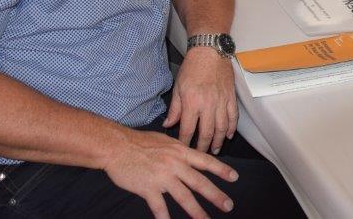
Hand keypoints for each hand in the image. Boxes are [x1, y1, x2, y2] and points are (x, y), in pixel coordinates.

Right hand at [104, 127, 238, 218]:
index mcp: (180, 152)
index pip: (206, 161)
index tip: (235, 178)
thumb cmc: (140, 142)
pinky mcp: (148, 188)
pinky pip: (159, 206)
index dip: (221, 170)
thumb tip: (190, 155)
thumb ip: (180, 150)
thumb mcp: (166, 141)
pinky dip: (165, 217)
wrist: (117, 146)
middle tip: (228, 206)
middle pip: (199, 182)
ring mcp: (162, 177)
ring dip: (197, 211)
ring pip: (184, 197)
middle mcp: (175, 165)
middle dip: (216, 195)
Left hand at [164, 47, 237, 154]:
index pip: (187, 130)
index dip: (185, 142)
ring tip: (215, 150)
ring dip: (218, 141)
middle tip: (200, 156)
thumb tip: (168, 124)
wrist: (210, 52)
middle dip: (202, 147)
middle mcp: (208, 105)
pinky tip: (228, 135)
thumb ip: (175, 109)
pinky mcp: (231, 97)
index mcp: (192, 103)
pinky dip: (231, 128)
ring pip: (222, 128)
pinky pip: (233, 117)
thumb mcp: (178, 87)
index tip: (183, 150)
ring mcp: (221, 102)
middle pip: (206, 133)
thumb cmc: (192, 68)